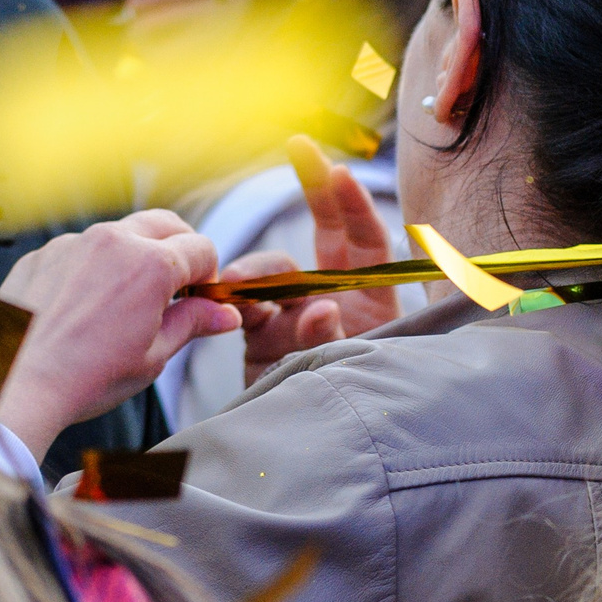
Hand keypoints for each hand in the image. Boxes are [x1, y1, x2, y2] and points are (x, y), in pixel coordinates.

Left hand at [0, 209, 238, 460]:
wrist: (15, 383)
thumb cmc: (86, 377)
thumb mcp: (153, 356)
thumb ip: (192, 323)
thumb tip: (226, 314)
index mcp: (149, 264)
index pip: (202, 248)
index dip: (209, 275)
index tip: (201, 299)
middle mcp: (111, 240)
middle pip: (165, 224)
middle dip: (179, 250)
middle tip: (176, 290)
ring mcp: (71, 242)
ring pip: (119, 235)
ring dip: (133, 257)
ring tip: (125, 305)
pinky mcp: (42, 253)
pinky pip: (79, 250)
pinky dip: (92, 268)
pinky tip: (83, 308)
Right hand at [235, 137, 399, 385]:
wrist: (320, 456)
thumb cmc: (361, 408)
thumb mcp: (356, 369)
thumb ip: (337, 337)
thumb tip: (319, 307)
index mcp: (370, 300)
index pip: (365, 242)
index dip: (352, 205)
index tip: (337, 171)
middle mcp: (332, 298)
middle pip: (325, 234)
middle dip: (314, 187)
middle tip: (301, 145)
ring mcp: (295, 316)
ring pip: (272, 275)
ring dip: (257, 273)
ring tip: (243, 290)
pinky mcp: (261, 339)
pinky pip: (244, 311)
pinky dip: (235, 305)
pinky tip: (230, 308)